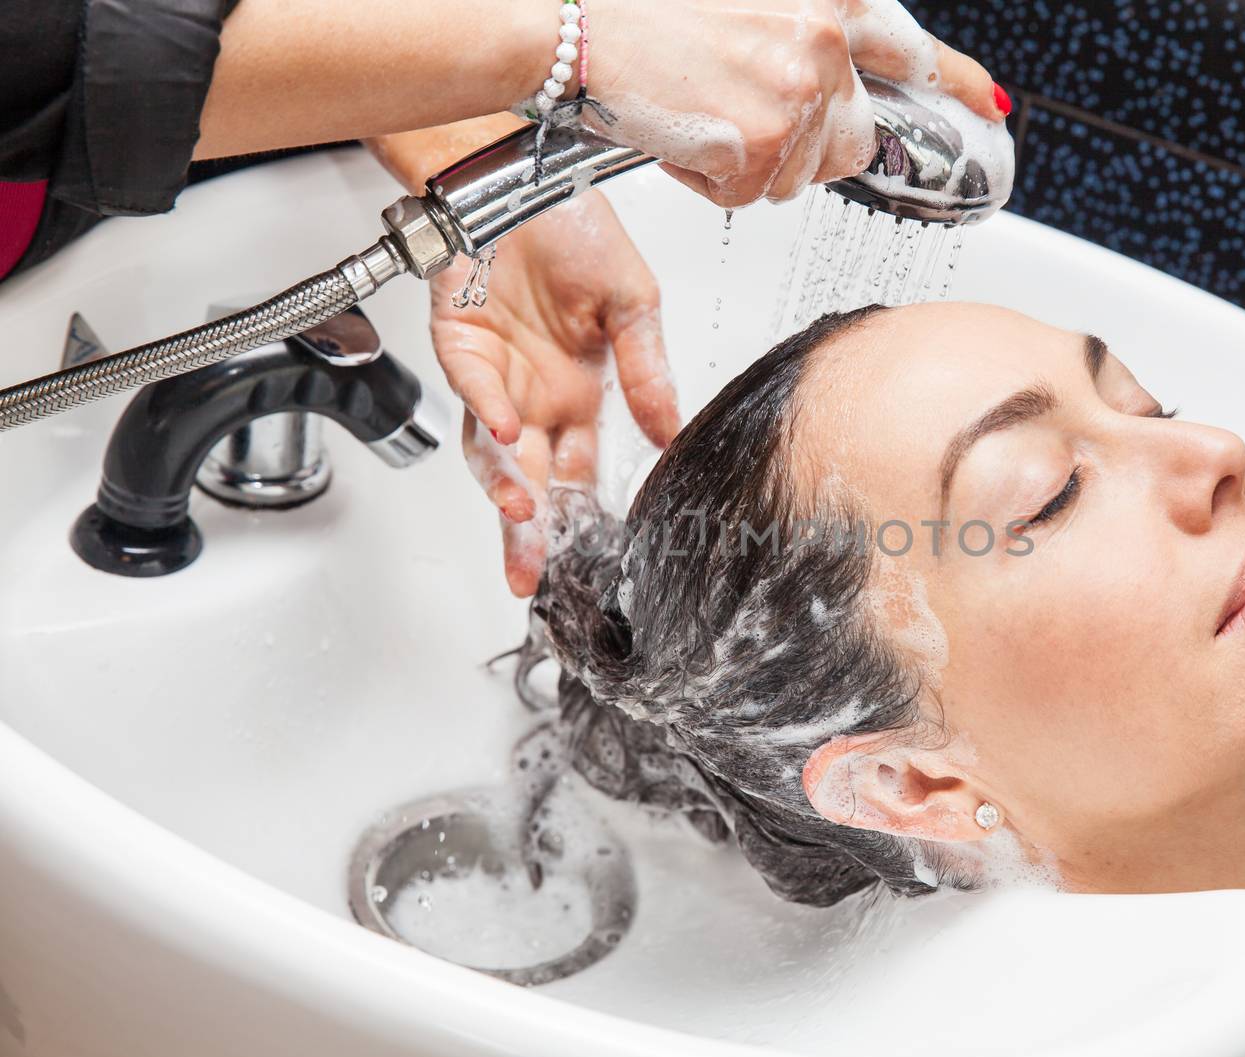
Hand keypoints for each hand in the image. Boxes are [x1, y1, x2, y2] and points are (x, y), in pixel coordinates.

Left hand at [434, 190, 679, 596]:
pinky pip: (475, 389)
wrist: (521, 175)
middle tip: (534, 580)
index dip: (582, 514)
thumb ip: (648, 371)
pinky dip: (493, 413)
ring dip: (507, 487)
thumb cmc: (574, 229)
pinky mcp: (459, 344)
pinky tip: (514, 436)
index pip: (580, 470)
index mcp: (581, 391)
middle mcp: (537, 394)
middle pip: (531, 479)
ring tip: (522, 520)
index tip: (592, 556)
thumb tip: (673, 432)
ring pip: (493, 451)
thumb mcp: (635, 303)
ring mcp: (496, 374)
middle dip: (532, 533)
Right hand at [584, 0, 1003, 205]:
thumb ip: (808, 33)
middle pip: (852, 142)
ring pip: (800, 177)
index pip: (912, 48)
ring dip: (753, 164)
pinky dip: (716, 180)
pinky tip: (688, 133)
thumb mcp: (747, 3)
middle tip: (746, 119)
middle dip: (806, 147)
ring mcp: (797, 97)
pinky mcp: (761, 146)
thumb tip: (841, 83)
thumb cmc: (646, 10)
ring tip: (703, 113)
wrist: (577, 28)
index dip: (956, 82)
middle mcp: (824, 44)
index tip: (991, 107)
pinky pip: (753, 195)